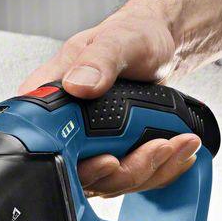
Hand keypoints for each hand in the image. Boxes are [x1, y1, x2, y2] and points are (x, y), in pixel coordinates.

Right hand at [18, 12, 200, 197]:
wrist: (157, 47)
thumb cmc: (131, 37)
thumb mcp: (115, 40)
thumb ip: (96, 61)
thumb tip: (78, 85)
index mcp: (49, 104)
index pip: (45, 146)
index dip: (73, 163)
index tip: (107, 158)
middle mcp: (63, 131)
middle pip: (80, 175)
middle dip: (124, 171)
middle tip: (157, 146)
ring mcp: (87, 148)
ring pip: (109, 183)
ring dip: (149, 169)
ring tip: (176, 142)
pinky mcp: (112, 157)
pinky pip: (131, 179)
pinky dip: (160, 171)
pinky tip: (177, 151)